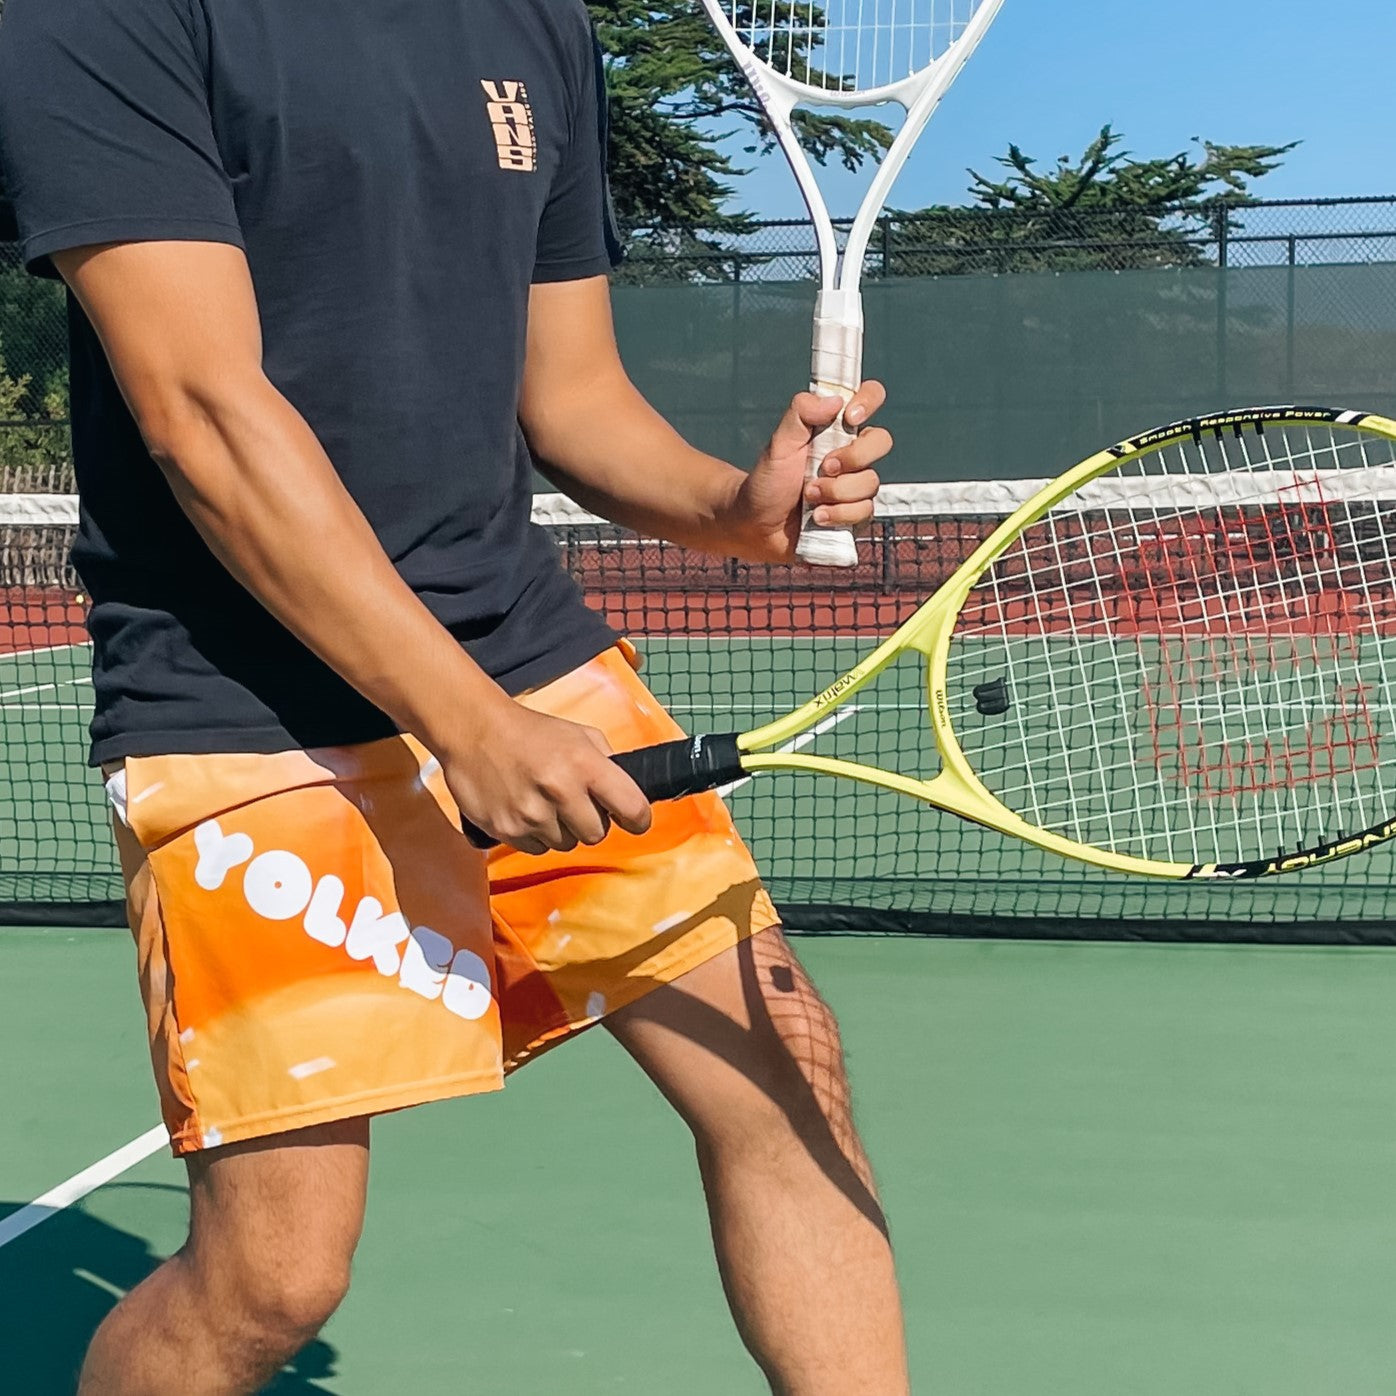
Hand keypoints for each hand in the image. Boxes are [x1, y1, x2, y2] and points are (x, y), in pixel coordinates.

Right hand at [440, 696, 651, 854]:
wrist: (473, 730)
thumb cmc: (529, 732)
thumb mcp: (578, 734)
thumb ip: (607, 762)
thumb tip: (628, 792)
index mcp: (585, 764)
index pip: (632, 807)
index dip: (638, 818)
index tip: (634, 820)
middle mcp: (561, 791)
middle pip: (597, 834)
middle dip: (590, 822)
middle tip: (573, 803)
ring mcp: (532, 814)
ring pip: (565, 844)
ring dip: (560, 829)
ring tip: (542, 801)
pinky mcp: (507, 830)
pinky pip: (537, 848)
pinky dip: (534, 834)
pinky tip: (524, 808)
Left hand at [725, 381, 890, 562]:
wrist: (759, 525)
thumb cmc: (768, 482)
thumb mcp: (779, 443)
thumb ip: (801, 413)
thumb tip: (834, 400)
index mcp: (836, 429)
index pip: (870, 398)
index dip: (868, 401)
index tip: (849, 417)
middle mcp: (852, 454)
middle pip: (882, 441)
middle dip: (852, 457)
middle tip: (823, 467)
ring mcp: (856, 484)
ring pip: (870, 482)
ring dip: (835, 492)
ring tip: (808, 497)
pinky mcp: (856, 513)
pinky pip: (864, 511)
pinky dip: (837, 514)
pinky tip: (818, 516)